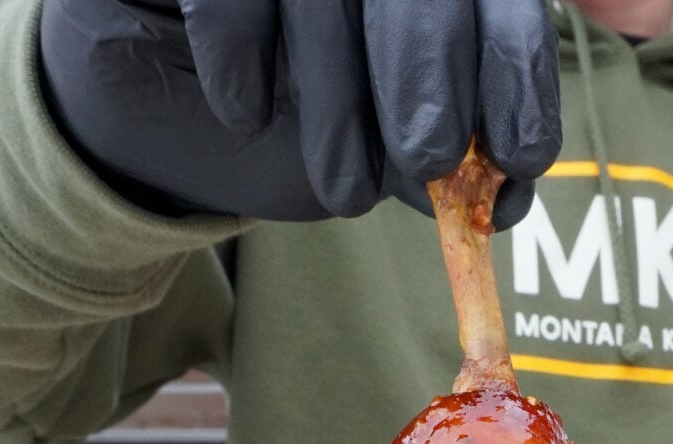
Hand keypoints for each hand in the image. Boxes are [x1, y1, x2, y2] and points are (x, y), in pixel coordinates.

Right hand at [39, 0, 560, 227]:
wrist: (151, 96)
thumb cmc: (285, 114)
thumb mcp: (372, 143)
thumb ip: (434, 153)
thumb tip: (500, 195)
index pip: (499, 5)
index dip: (517, 77)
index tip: (520, 160)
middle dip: (433, 89)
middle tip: (429, 163)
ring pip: (328, 0)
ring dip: (341, 110)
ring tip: (345, 191)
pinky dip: (240, 61)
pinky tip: (245, 113)